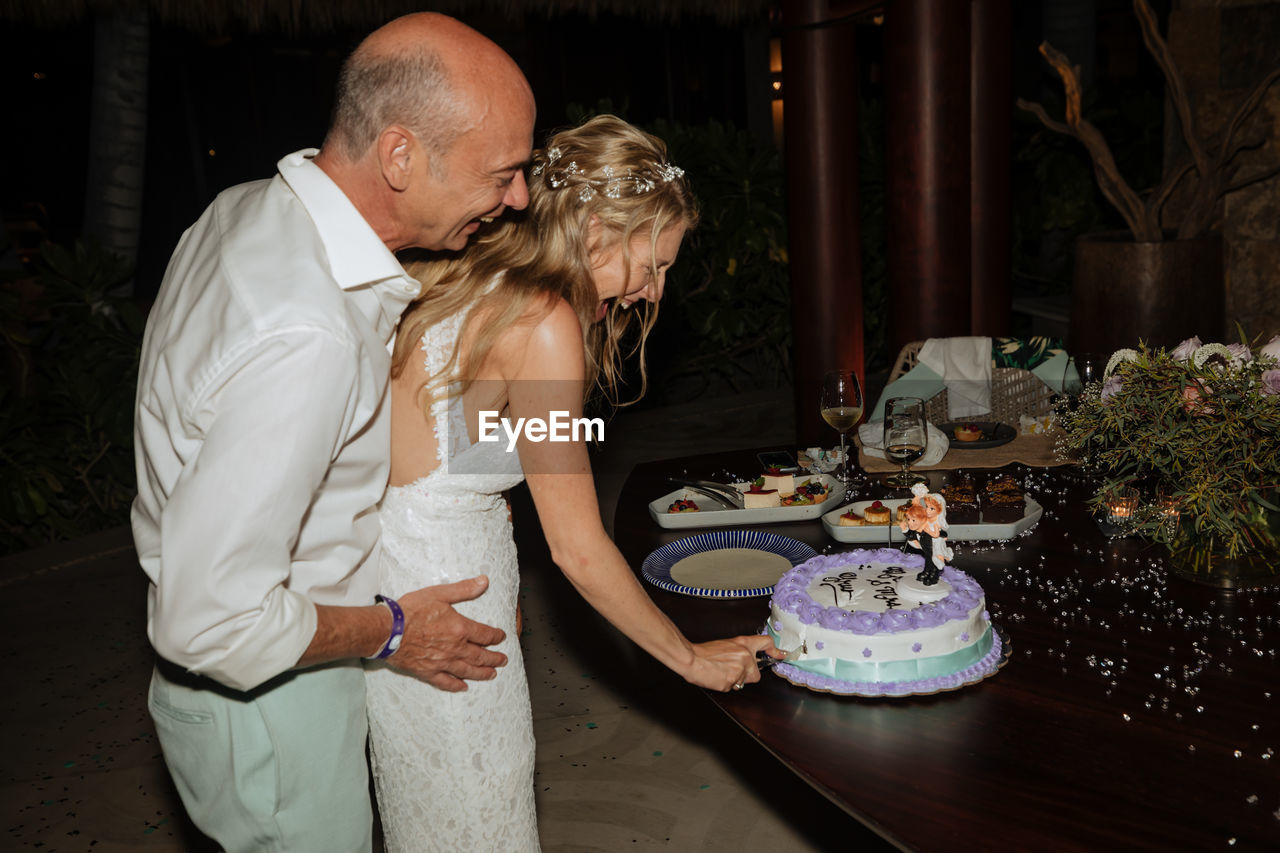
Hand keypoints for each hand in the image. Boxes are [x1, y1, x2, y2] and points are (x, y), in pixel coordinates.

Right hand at [388, 576, 507, 691]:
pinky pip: (446, 682)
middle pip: (480, 655)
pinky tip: (463, 687)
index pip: (484, 634)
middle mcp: (455, 648)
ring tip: (492, 674)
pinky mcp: (428, 672)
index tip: (501, 637)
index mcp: (460, 629)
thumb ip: (463, 589)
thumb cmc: (411, 611)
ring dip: (481, 673)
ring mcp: (442, 663)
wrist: (387, 631)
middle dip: (494, 658)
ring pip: (467, 670)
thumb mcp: (439, 594)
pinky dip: (456, 685)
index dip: (495, 636)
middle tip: (503, 661)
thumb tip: (484, 582)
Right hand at [685, 634, 781, 691]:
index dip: (775, 650)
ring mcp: (740, 670)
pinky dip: (726, 685)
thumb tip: (748, 659)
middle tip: (731, 670)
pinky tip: (718, 677)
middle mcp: (745, 656)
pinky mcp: (733, 681)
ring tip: (721, 672)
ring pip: (744, 682)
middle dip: (746, 676)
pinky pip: (733, 687)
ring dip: (735, 680)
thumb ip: (740, 651)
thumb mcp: (726, 645)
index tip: (780, 655)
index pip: (766, 642)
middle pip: (756, 674)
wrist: (692, 659)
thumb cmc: (704, 653)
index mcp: (743, 644)